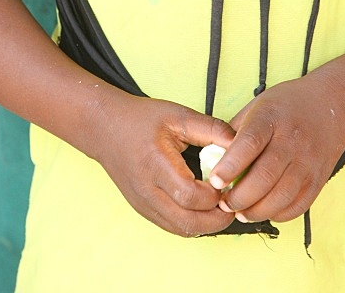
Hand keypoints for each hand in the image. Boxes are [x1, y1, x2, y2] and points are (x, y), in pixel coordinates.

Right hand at [92, 91, 235, 236]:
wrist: (105, 128)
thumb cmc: (141, 119)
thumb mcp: (178, 115)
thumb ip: (210, 128)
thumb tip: (239, 143)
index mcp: (155, 164)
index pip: (191, 195)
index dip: (216, 194)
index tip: (230, 181)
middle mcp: (147, 191)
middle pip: (187, 222)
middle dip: (217, 219)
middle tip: (234, 203)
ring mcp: (143, 205)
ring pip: (181, 230)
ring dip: (206, 224)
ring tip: (222, 205)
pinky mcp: (143, 210)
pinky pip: (172, 226)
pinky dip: (192, 222)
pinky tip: (203, 207)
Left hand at [208, 76, 344, 224]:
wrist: (332, 105)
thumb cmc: (287, 105)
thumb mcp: (258, 105)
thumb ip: (235, 131)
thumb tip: (211, 159)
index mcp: (272, 117)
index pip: (250, 143)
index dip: (230, 165)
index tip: (214, 181)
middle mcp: (292, 140)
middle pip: (264, 176)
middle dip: (239, 197)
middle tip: (223, 203)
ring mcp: (308, 162)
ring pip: (280, 197)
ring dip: (255, 211)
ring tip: (239, 211)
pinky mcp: (318, 180)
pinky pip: (296, 207)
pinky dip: (276, 214)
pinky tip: (262, 210)